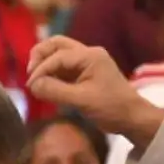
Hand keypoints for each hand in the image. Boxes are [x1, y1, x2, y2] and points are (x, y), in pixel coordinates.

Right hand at [27, 37, 163, 146]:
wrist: (133, 118)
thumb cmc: (111, 108)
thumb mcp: (81, 101)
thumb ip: (55, 91)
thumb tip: (32, 85)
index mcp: (90, 56)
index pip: (58, 56)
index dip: (41, 69)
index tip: (30, 86)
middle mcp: (88, 53)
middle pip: (57, 44)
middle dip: (40, 56)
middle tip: (30, 73)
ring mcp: (88, 62)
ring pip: (60, 54)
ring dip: (46, 63)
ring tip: (36, 80)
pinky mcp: (86, 73)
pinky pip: (64, 66)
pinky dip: (53, 73)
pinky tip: (47, 85)